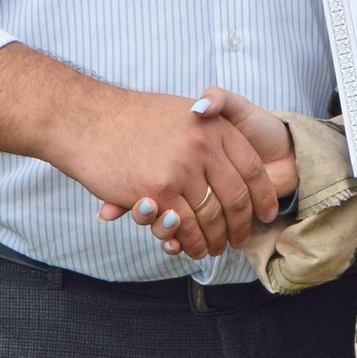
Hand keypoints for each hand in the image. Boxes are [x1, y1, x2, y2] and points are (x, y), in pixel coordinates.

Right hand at [52, 86, 284, 259]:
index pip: (251, 167)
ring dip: (216, 239)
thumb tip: (229, 153)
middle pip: (236, 197)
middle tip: (241, 239)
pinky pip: (185, 225)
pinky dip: (191, 241)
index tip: (267, 213)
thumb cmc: (130, 117)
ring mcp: (182, 168)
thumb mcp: (180, 109)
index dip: (263, 195)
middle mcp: (203, 145)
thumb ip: (209, 125)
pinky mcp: (160, 191)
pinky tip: (190, 247)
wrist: (89, 117)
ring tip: (217, 249)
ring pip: (212, 216)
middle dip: (242, 225)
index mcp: (213, 126)